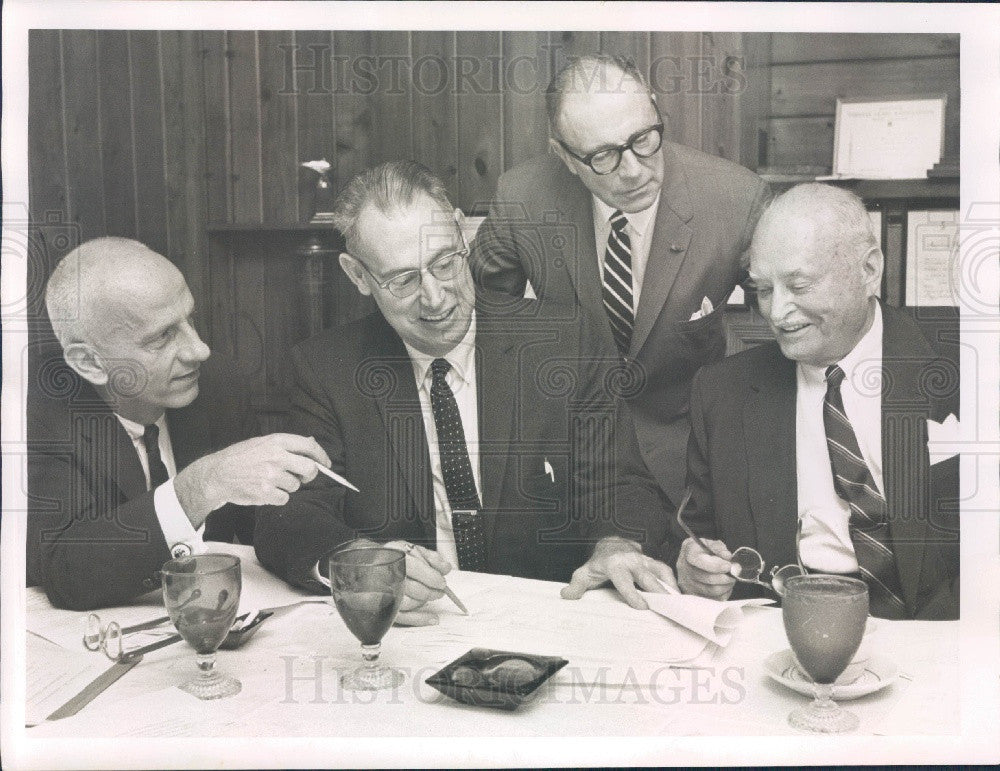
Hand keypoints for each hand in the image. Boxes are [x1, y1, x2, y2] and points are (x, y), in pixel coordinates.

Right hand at [175, 433, 331, 524]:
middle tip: (302, 476)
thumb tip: (311, 441)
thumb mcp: (262, 442)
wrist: (217, 474)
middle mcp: (276, 457)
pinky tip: (265, 491)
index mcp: (276, 441)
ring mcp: (271, 475)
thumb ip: (286, 444)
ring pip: (295, 485)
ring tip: (270, 481)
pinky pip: (284, 498)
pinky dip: (277, 497)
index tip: (326, 464)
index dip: (321, 456)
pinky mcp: (266, 493)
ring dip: (287, 486)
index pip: (308, 446)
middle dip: (309, 474)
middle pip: (309, 468)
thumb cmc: (240, 457)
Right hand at [383, 541, 451, 626]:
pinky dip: (419, 619)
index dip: (431, 577)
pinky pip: (402, 617)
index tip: (441, 582)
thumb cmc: (393, 557)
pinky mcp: (381, 607)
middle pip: (412, 587)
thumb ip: (430, 558)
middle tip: (440, 591)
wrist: (369, 564)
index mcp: (392, 556)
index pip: (414, 568)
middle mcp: (383, 574)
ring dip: (424, 602)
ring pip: (407, 603)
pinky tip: (431, 618)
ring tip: (432, 596)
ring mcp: (380, 592)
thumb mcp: (411, 550)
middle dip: (431, 591)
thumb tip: (445, 568)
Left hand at [560, 536, 677, 609]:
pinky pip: (666, 571)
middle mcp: (631, 561)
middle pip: (647, 577)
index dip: (633, 594)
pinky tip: (678, 598)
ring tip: (680, 605)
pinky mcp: (653, 562)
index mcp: (614, 565)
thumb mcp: (584, 573)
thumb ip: (576, 585)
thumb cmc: (598, 563)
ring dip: (670, 587)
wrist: (611, 545)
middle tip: (669, 609)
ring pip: (660, 571)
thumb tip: (566, 596)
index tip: (643, 607)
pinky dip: (673, 583)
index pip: (624, 581)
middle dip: (658, 592)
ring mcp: (644, 560)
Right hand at [676, 537, 735, 599]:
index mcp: (688, 552)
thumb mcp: (711, 543)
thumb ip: (719, 548)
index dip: (715, 565)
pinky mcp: (693, 595)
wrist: (695, 561)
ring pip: (711, 590)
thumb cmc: (704, 551)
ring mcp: (687, 584)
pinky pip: (713, 599)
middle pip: (706, 578)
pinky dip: (723, 593)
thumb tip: (727, 557)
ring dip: (726, 585)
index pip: (699, 561)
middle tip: (734, 572)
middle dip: (725, 576)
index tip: (728, 566)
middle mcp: (684, 568)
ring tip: (730, 578)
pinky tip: (724, 585)